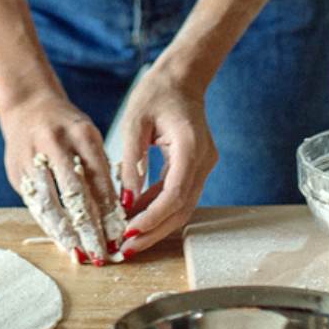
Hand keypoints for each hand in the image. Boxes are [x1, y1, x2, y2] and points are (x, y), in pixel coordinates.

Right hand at [0, 92, 125, 263]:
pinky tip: (62, 241)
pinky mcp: (16, 171)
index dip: (109, 209)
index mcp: (81, 133)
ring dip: (67, 233)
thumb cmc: (67, 127)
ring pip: (50, 203)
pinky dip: (49, 225)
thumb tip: (116, 213)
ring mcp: (31, 158)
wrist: (28, 106)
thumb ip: (100, 170)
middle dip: (89, 227)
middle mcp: (54, 144)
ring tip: (81, 254)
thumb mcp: (90, 137)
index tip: (120, 233)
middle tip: (102, 252)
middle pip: (74, 193)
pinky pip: (35, 204)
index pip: (98, 178)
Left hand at [114, 64, 217, 256]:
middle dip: (153, 232)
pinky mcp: (197, 168)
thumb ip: (130, 162)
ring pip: (183, 207)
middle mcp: (203, 160)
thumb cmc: (156, 93)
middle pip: (182, 208)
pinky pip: (180, 196)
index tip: (129, 233)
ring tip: (127, 239)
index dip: (152, 218)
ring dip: (157, 225)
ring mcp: (204, 165)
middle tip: (125, 249)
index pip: (174, 194)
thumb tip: (123, 201)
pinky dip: (159, 210)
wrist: (182, 78)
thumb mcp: (134, 123)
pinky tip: (136, 218)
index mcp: (190, 146)